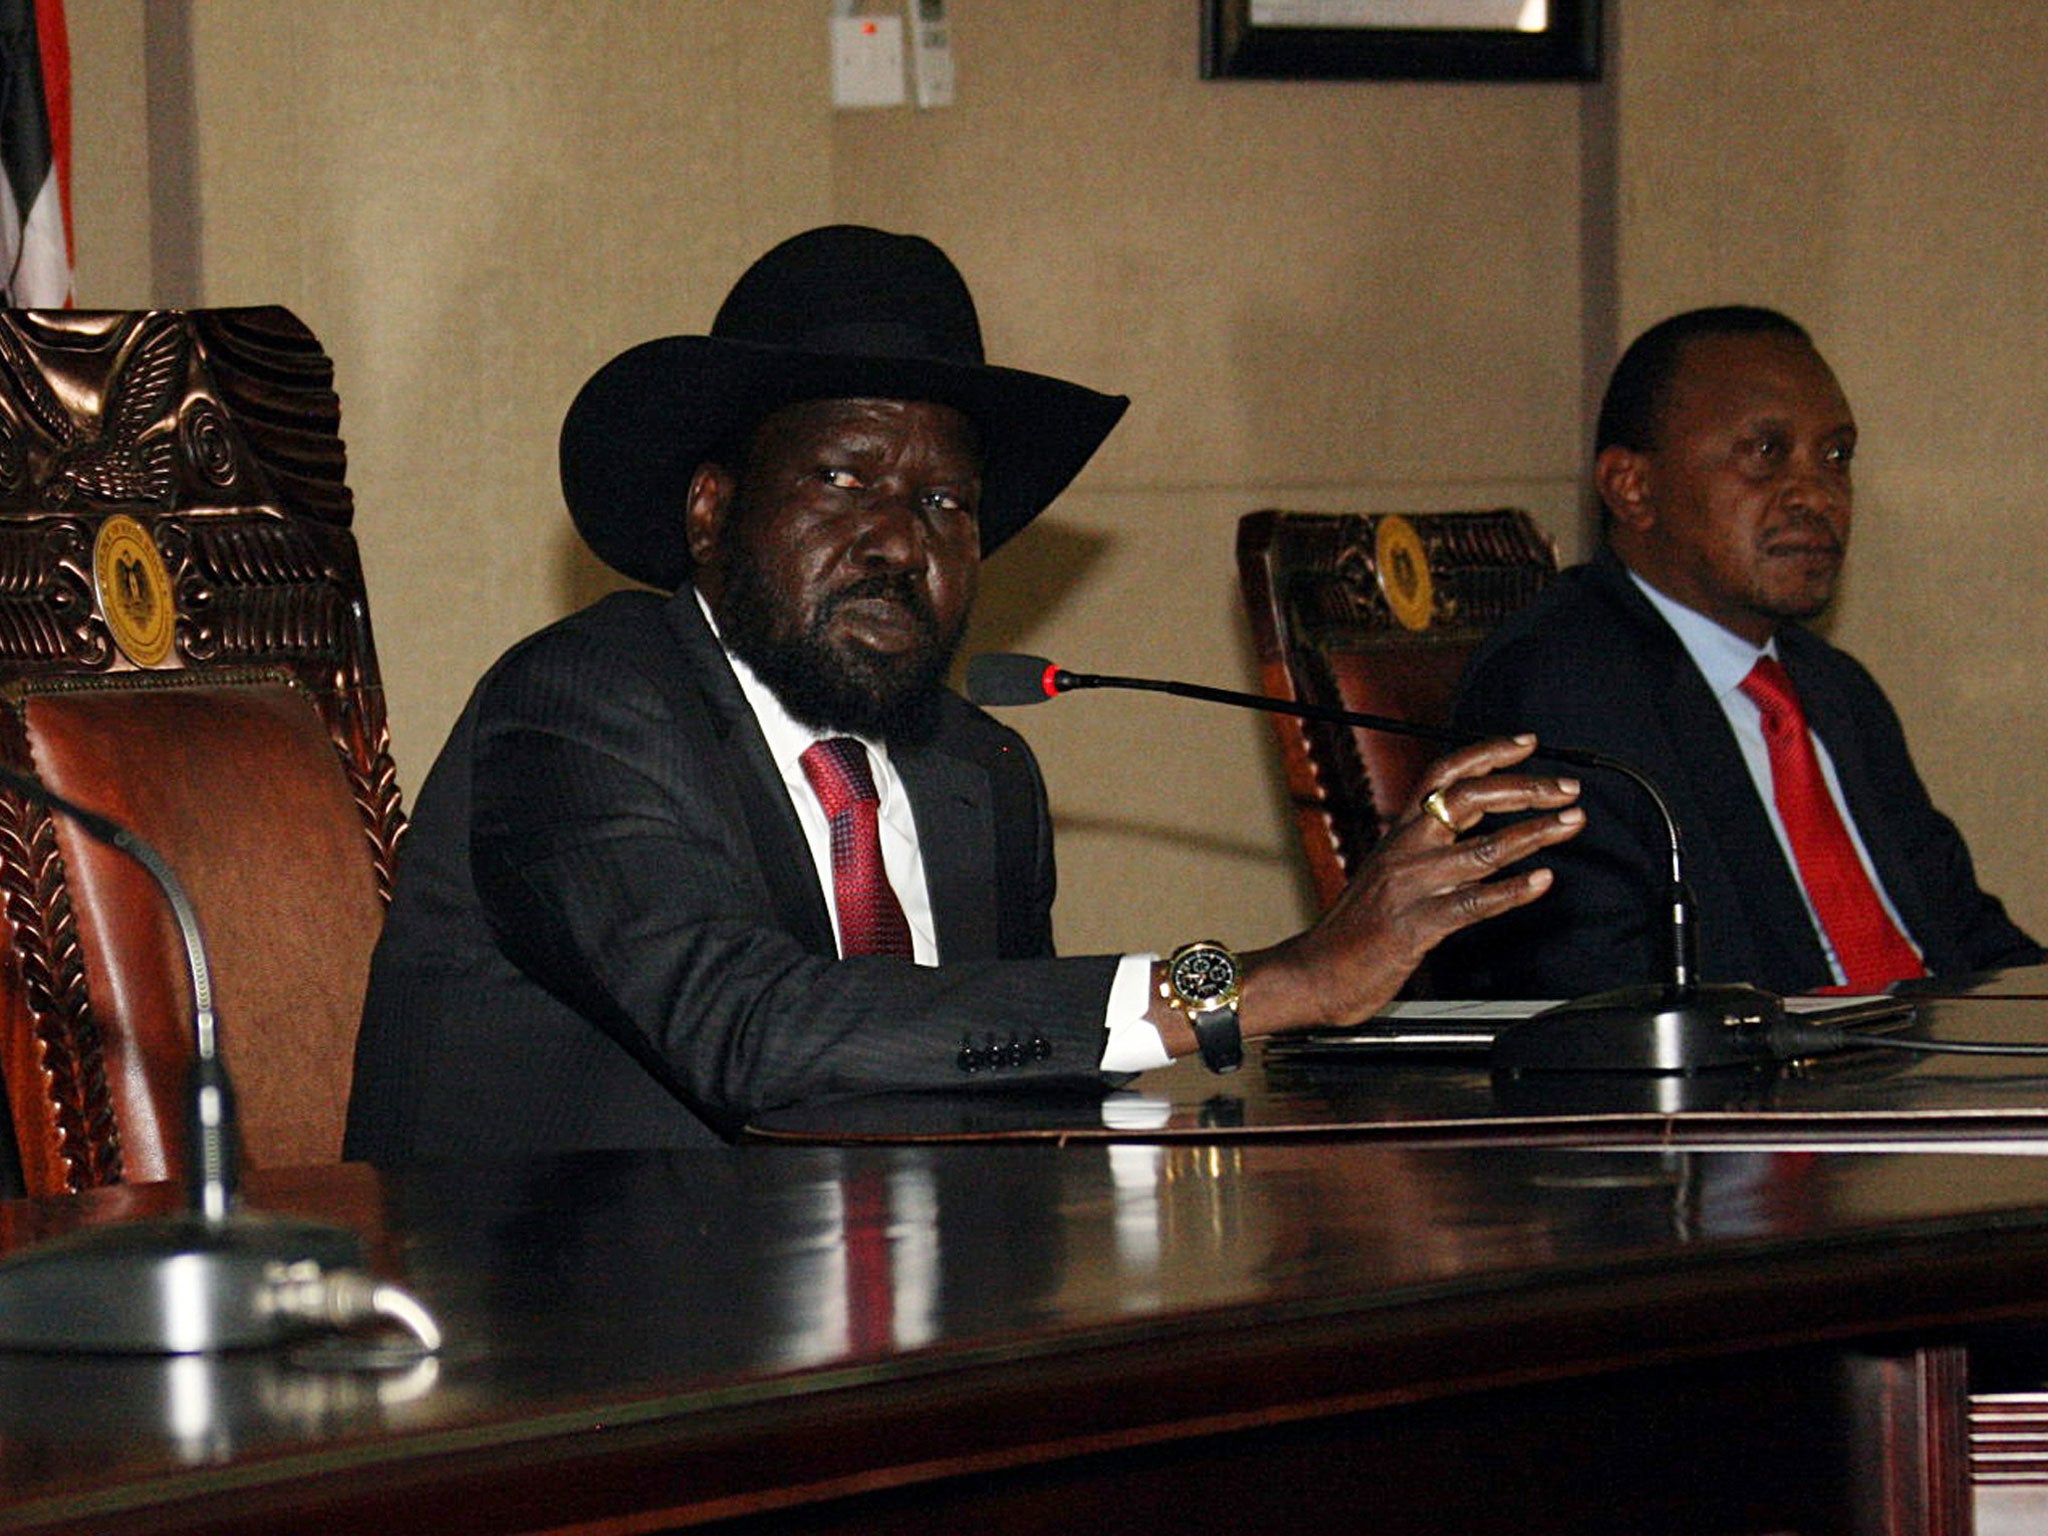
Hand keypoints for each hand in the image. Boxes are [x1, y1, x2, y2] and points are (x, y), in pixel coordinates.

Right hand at [1241, 735, 1582, 1032]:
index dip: (1487, 753)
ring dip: (1535, 832)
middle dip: (1525, 788)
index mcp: (1399, 834)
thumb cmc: (1354, 931)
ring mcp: (1411, 886)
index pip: (1443, 775)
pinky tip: (1542, 881)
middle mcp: (1405, 850)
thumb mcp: (1387, 875)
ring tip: (1571, 822)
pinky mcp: (1416, 925)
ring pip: (1483, 849)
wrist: (1314, 974)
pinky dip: (1513, 890)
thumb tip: (1468, 832)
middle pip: (1469, 798)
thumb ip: (1423, 851)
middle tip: (1567, 789)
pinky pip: (1474, 903)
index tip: (1527, 743)